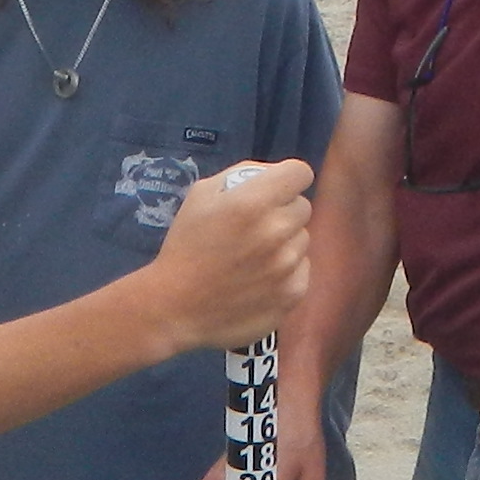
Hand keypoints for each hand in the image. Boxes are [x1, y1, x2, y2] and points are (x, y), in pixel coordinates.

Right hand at [148, 160, 316, 353]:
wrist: (175, 307)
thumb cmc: (185, 247)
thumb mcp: (200, 196)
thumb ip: (240, 178)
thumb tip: (272, 175)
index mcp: (253, 202)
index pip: (300, 173)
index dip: (289, 178)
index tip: (278, 188)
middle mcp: (276, 231)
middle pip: (303, 207)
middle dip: (284, 211)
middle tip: (258, 226)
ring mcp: (288, 265)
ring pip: (303, 239)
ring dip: (285, 242)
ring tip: (254, 256)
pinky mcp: (293, 292)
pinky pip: (303, 269)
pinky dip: (287, 271)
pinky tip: (260, 278)